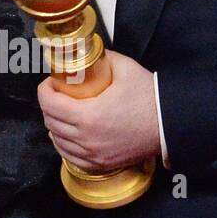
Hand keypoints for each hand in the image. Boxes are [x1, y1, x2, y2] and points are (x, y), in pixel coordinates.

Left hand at [37, 50, 160, 171]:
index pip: (49, 104)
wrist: (171, 125)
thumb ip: (102, 58)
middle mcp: (87, 139)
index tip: (50, 83)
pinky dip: (65, 145)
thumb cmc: (151, 99)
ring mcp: (93, 155)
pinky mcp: (101, 164)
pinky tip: (68, 135)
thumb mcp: (125, 68)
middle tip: (57, 94)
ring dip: (55, 126)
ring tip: (62, 113)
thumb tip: (87, 53)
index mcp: (89, 116)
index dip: (44, 90)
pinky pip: (71, 157)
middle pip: (50, 122)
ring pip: (58, 141)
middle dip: (48, 106)